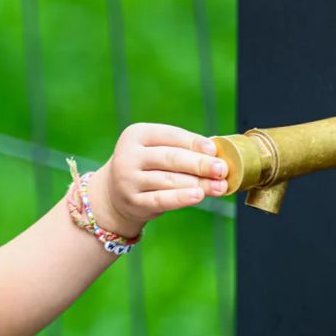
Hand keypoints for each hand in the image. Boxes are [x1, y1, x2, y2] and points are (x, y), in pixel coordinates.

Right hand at [87, 123, 228, 237]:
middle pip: (170, 158)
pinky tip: (199, 196)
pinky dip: (182, 198)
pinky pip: (161, 200)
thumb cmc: (147, 167)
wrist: (114, 193)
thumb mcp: (156, 151)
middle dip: (199, 164)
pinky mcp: (133, 202)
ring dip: (198, 183)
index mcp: (136, 134)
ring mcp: (128, 180)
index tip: (214, 150)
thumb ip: (181, 150)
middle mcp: (128, 155)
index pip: (170, 136)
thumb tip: (217, 156)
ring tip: (219, 186)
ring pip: (168, 180)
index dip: (194, 142)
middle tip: (222, 169)